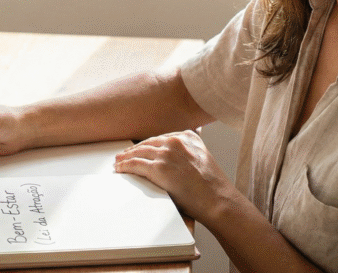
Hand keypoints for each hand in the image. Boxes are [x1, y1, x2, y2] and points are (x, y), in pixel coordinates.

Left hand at [113, 130, 236, 223]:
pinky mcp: (159, 168)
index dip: (147, 145)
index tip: (139, 148)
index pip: (161, 138)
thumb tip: (171, 160)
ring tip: (119, 162)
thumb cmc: (211, 187)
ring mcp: (167, 154)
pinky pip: (136, 164)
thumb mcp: (202, 159)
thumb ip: (187, 154)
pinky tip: (120, 168)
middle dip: (134, 150)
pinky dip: (125, 166)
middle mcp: (177, 141)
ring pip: (139, 152)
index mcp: (189, 137)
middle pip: (148, 143)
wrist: (218, 200)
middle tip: (123, 155)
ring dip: (126, 157)